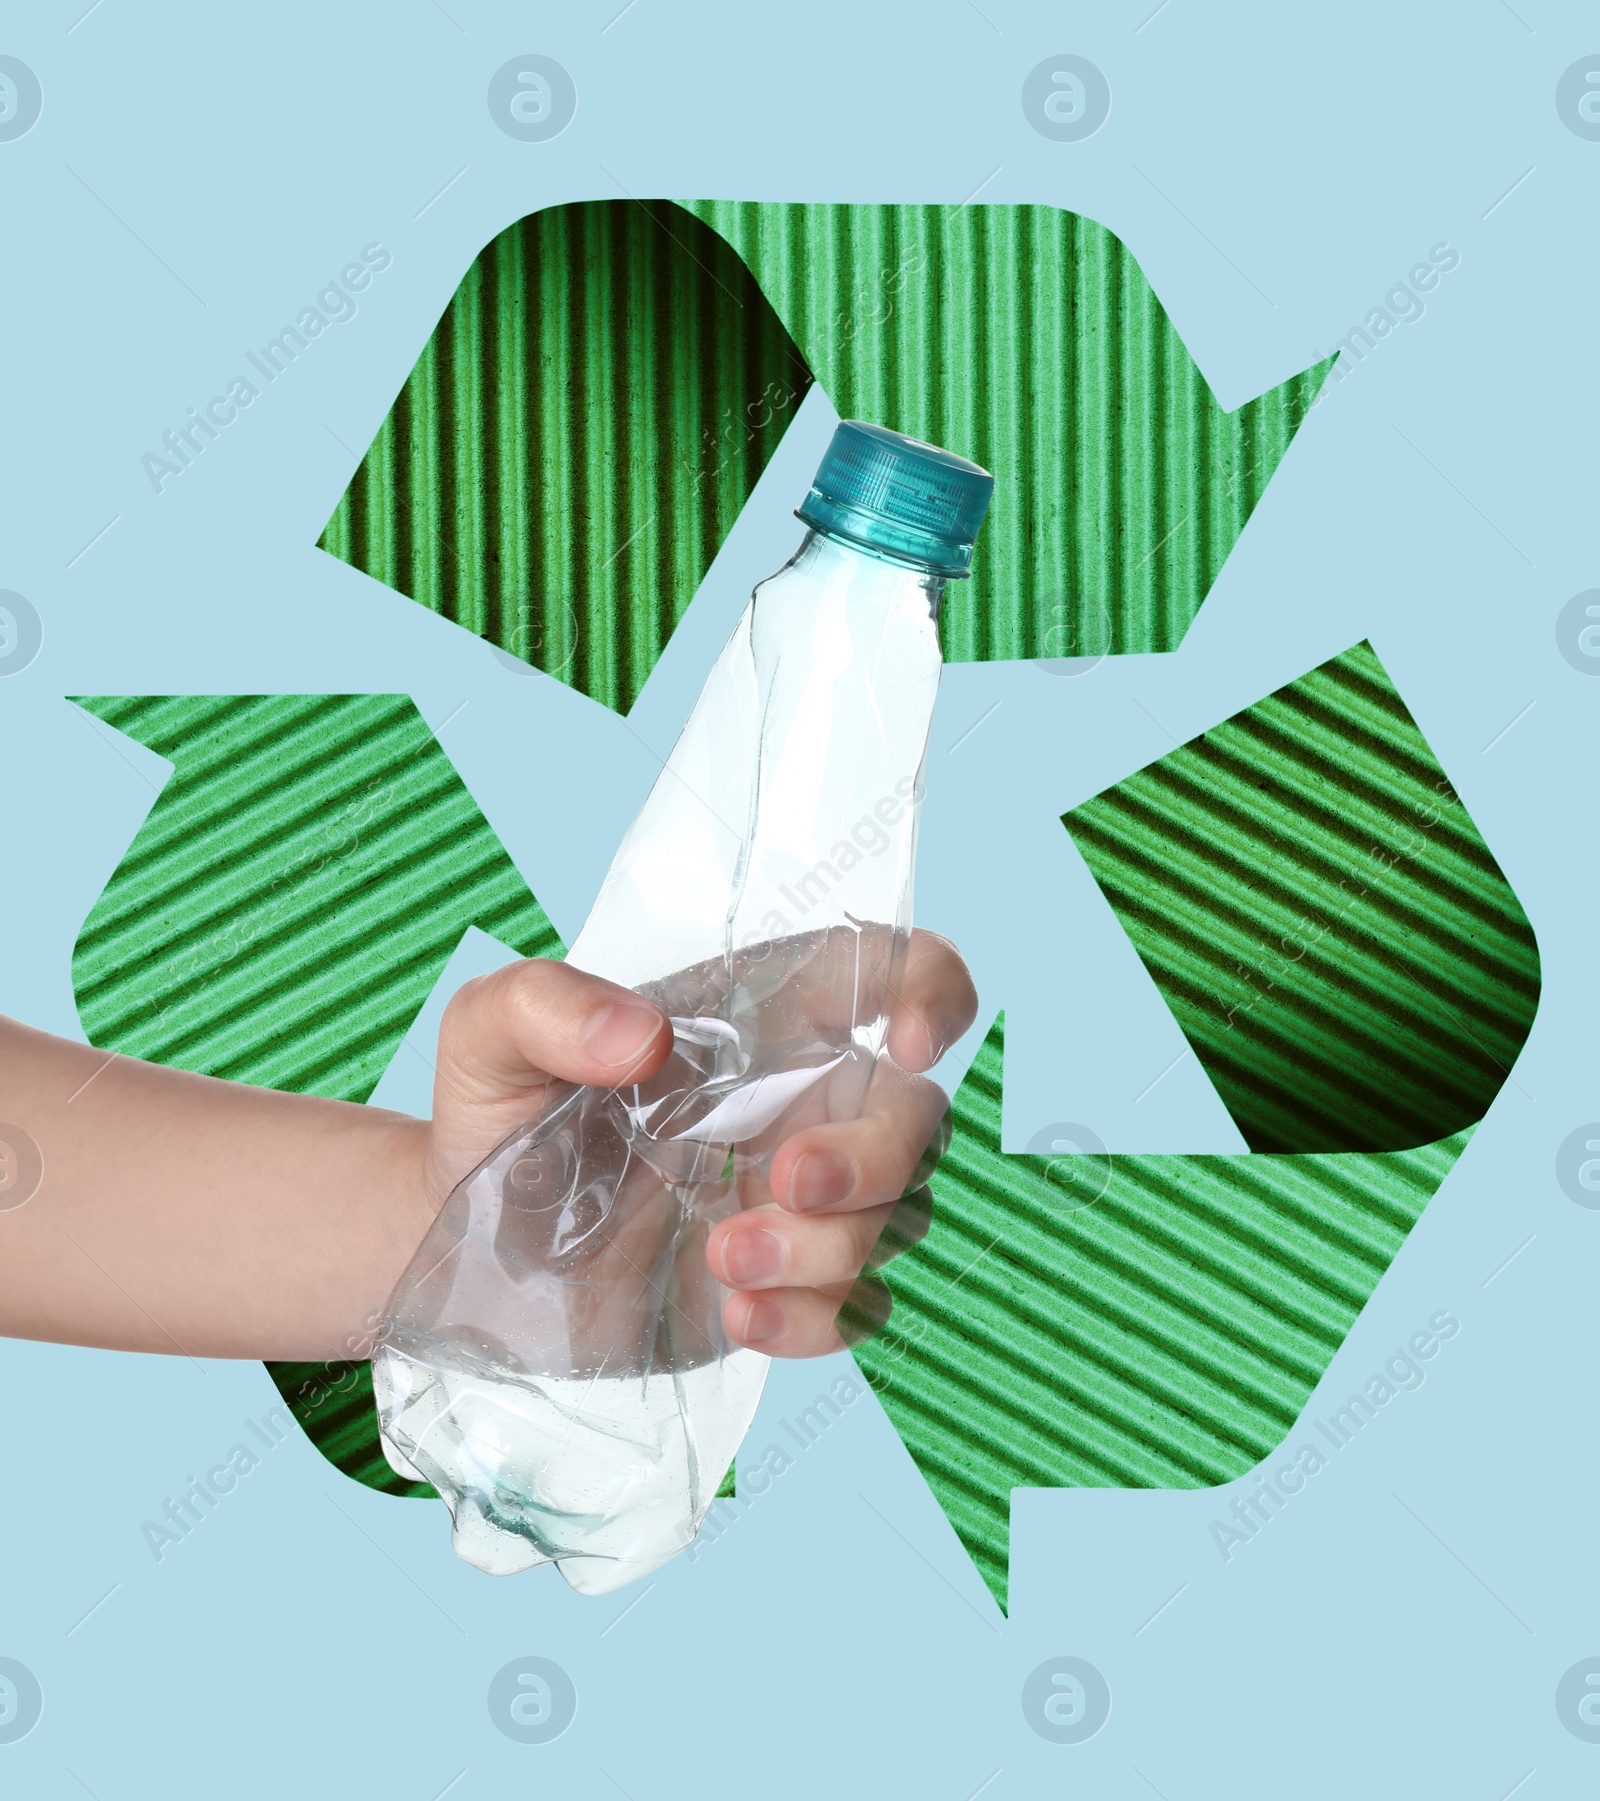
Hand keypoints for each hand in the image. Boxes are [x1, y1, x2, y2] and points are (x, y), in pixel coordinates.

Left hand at [423, 931, 976, 1361]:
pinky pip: (858, 1307)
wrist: (470, 1258)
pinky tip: (741, 1316)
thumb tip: (639, 1035)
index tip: (909, 1044)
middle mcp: (798, 1102)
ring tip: (720, 1261)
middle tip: (782, 1185)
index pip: (887, 972)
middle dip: (873, 1158)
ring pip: (898, 1217)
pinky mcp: (788, 1284)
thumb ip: (543, 1005)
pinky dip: (816, 1318)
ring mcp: (801, 1200)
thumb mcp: (486, 1039)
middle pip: (915, 1115)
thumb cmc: (496, 1122)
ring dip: (828, 1249)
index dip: (931, 993)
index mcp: (757, 1019)